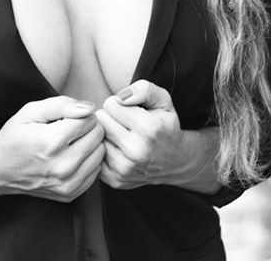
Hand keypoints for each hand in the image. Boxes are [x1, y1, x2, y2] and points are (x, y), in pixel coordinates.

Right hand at [0, 96, 104, 202]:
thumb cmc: (16, 136)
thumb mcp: (32, 111)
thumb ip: (62, 104)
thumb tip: (89, 108)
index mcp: (52, 142)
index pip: (89, 119)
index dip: (81, 113)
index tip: (69, 116)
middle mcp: (62, 165)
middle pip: (98, 136)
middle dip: (88, 126)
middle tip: (71, 127)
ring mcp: (67, 183)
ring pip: (101, 153)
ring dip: (91, 144)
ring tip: (73, 141)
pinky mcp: (70, 194)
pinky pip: (96, 171)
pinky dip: (89, 161)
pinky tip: (73, 156)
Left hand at [96, 80, 219, 191]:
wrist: (174, 162)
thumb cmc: (165, 125)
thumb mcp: (163, 100)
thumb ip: (144, 89)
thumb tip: (121, 97)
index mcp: (148, 129)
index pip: (110, 104)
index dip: (118, 103)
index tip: (128, 109)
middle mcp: (135, 151)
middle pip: (101, 119)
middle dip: (110, 116)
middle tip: (123, 122)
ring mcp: (124, 169)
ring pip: (96, 137)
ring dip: (106, 133)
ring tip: (121, 134)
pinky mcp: (115, 180)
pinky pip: (95, 154)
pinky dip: (104, 149)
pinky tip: (117, 148)